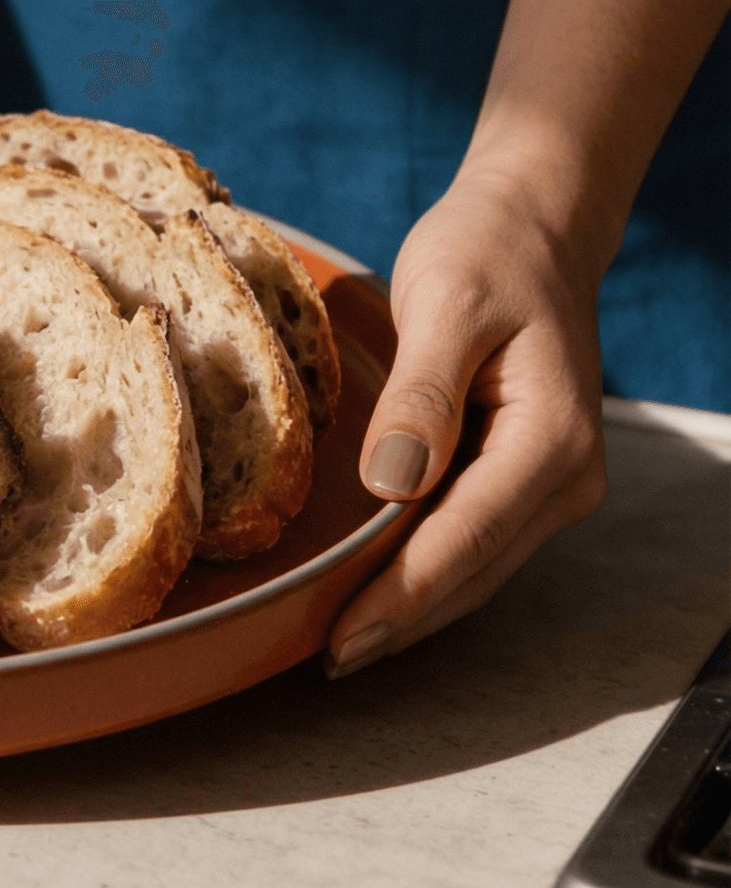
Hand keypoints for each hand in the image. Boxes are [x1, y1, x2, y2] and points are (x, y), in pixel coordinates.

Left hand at [324, 165, 609, 676]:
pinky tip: (372, 593)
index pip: (463, 540)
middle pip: (471, 572)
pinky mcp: (522, 475)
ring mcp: (548, 481)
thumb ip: (422, 397)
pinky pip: (469, 540)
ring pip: (472, 568)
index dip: (398, 597)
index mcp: (551, 438)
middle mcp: (564, 475)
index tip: (340, 640)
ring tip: (336, 645)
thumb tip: (394, 485)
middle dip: (399, 621)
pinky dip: (422, 572)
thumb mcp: (447, 305)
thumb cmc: (487, 252)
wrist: (533, 224)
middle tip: (322, 663)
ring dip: (409, 608)